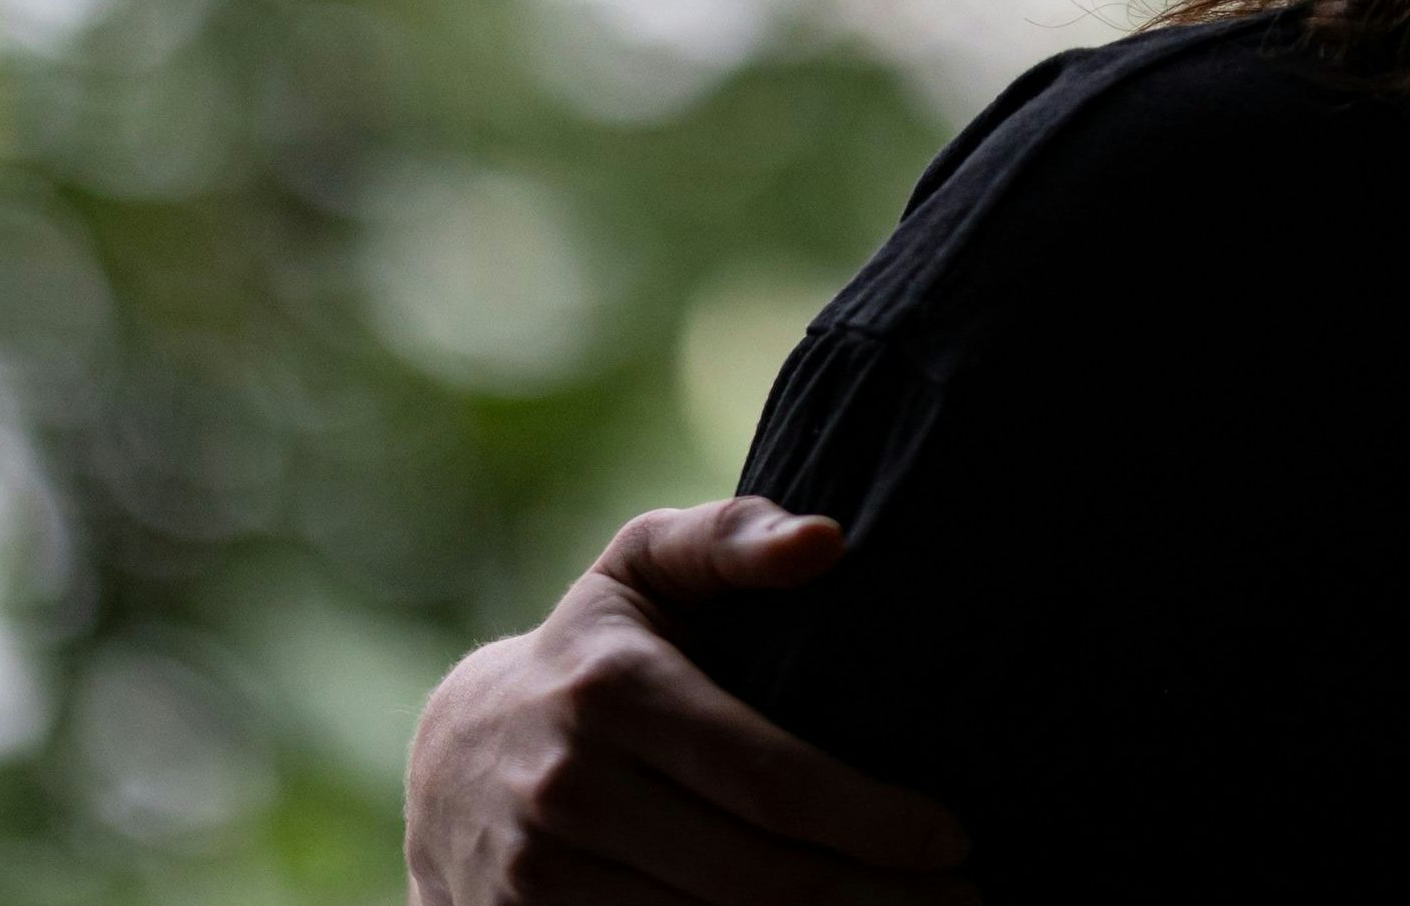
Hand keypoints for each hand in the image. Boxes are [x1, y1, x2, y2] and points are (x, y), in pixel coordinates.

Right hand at [405, 497, 977, 905]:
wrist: (449, 767)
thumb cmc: (591, 653)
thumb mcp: (644, 570)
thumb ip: (732, 539)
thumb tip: (828, 541)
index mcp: (613, 691)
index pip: (768, 781)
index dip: (870, 821)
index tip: (953, 841)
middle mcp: (570, 789)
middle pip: (760, 882)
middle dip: (877, 902)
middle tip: (960, 905)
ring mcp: (543, 880)